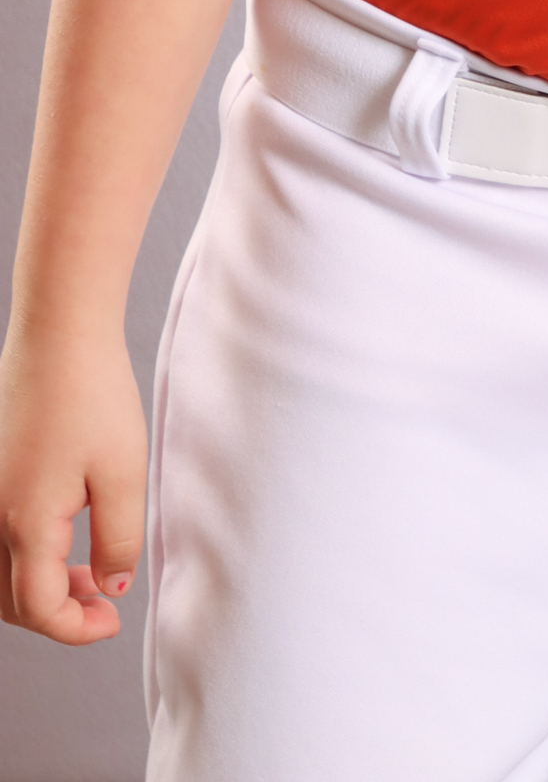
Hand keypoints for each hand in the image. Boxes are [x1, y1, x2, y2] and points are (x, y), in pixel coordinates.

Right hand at [0, 331, 148, 644]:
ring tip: (87, 572)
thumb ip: (118, 540)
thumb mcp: (123, 472)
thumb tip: (112, 587)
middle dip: (54, 612)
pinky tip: (64, 532)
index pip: (37, 608)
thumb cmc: (92, 393)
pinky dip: (23, 553)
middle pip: (8, 599)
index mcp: (24, 523)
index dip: (74, 628)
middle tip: (102, 603)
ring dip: (36, 585)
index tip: (112, 622)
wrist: (57, 332)